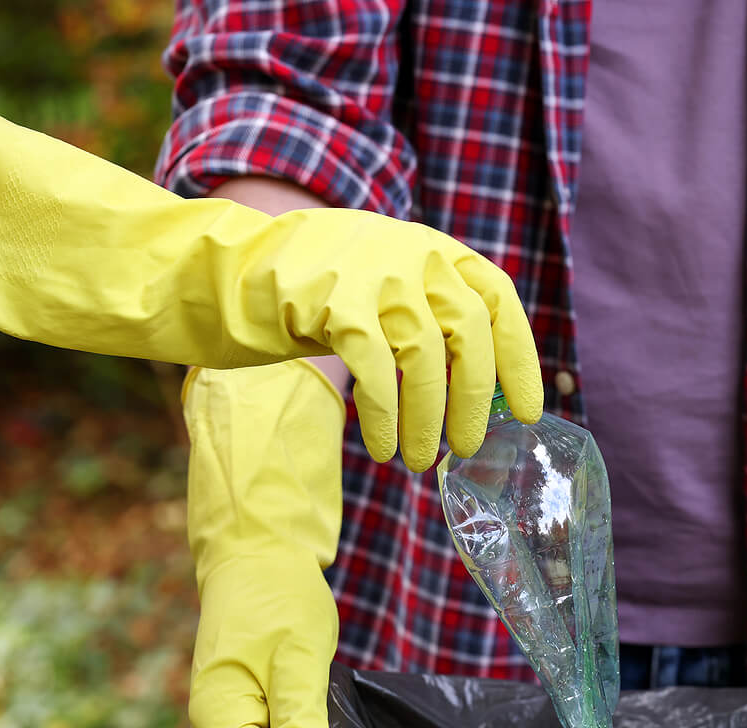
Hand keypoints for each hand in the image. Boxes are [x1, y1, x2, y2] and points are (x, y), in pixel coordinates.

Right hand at [0, 107, 542, 470]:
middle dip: (474, 401)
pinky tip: (380, 447)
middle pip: (469, 334)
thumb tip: (479, 379)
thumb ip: (427, 309)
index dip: (518, 358)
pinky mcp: (334, 302)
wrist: (220, 268)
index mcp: (430, 247)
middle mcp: (411, 252)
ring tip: (415, 461)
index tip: (527, 410)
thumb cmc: (305, 292)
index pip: (497, 298)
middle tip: (467, 448)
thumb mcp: (379, 282)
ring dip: (426, 421)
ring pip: (426, 360)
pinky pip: (378, 373)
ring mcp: (373, 273)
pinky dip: (385, 417)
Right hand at [184, 361, 343, 727]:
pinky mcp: (243, 704)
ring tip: (326, 706)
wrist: (259, 551)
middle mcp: (215, 724)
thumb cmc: (279, 599)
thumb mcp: (299, 660)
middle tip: (338, 726)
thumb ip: (301, 723)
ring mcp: (228, 715)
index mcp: (218, 717)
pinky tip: (316, 703)